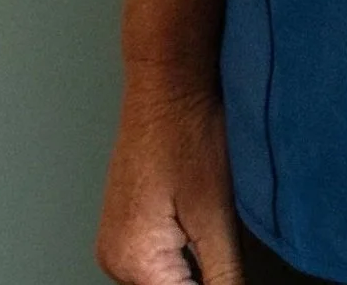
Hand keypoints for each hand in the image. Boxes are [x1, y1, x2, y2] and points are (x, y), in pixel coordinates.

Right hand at [96, 79, 243, 284]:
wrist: (168, 82)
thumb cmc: (189, 132)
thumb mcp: (217, 215)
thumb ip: (224, 277)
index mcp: (135, 262)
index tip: (231, 274)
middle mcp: (115, 259)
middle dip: (200, 282)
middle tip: (222, 245)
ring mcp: (116, 243)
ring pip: (162, 283)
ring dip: (191, 275)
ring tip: (214, 239)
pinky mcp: (125, 228)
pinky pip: (154, 263)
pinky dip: (180, 260)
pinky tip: (201, 234)